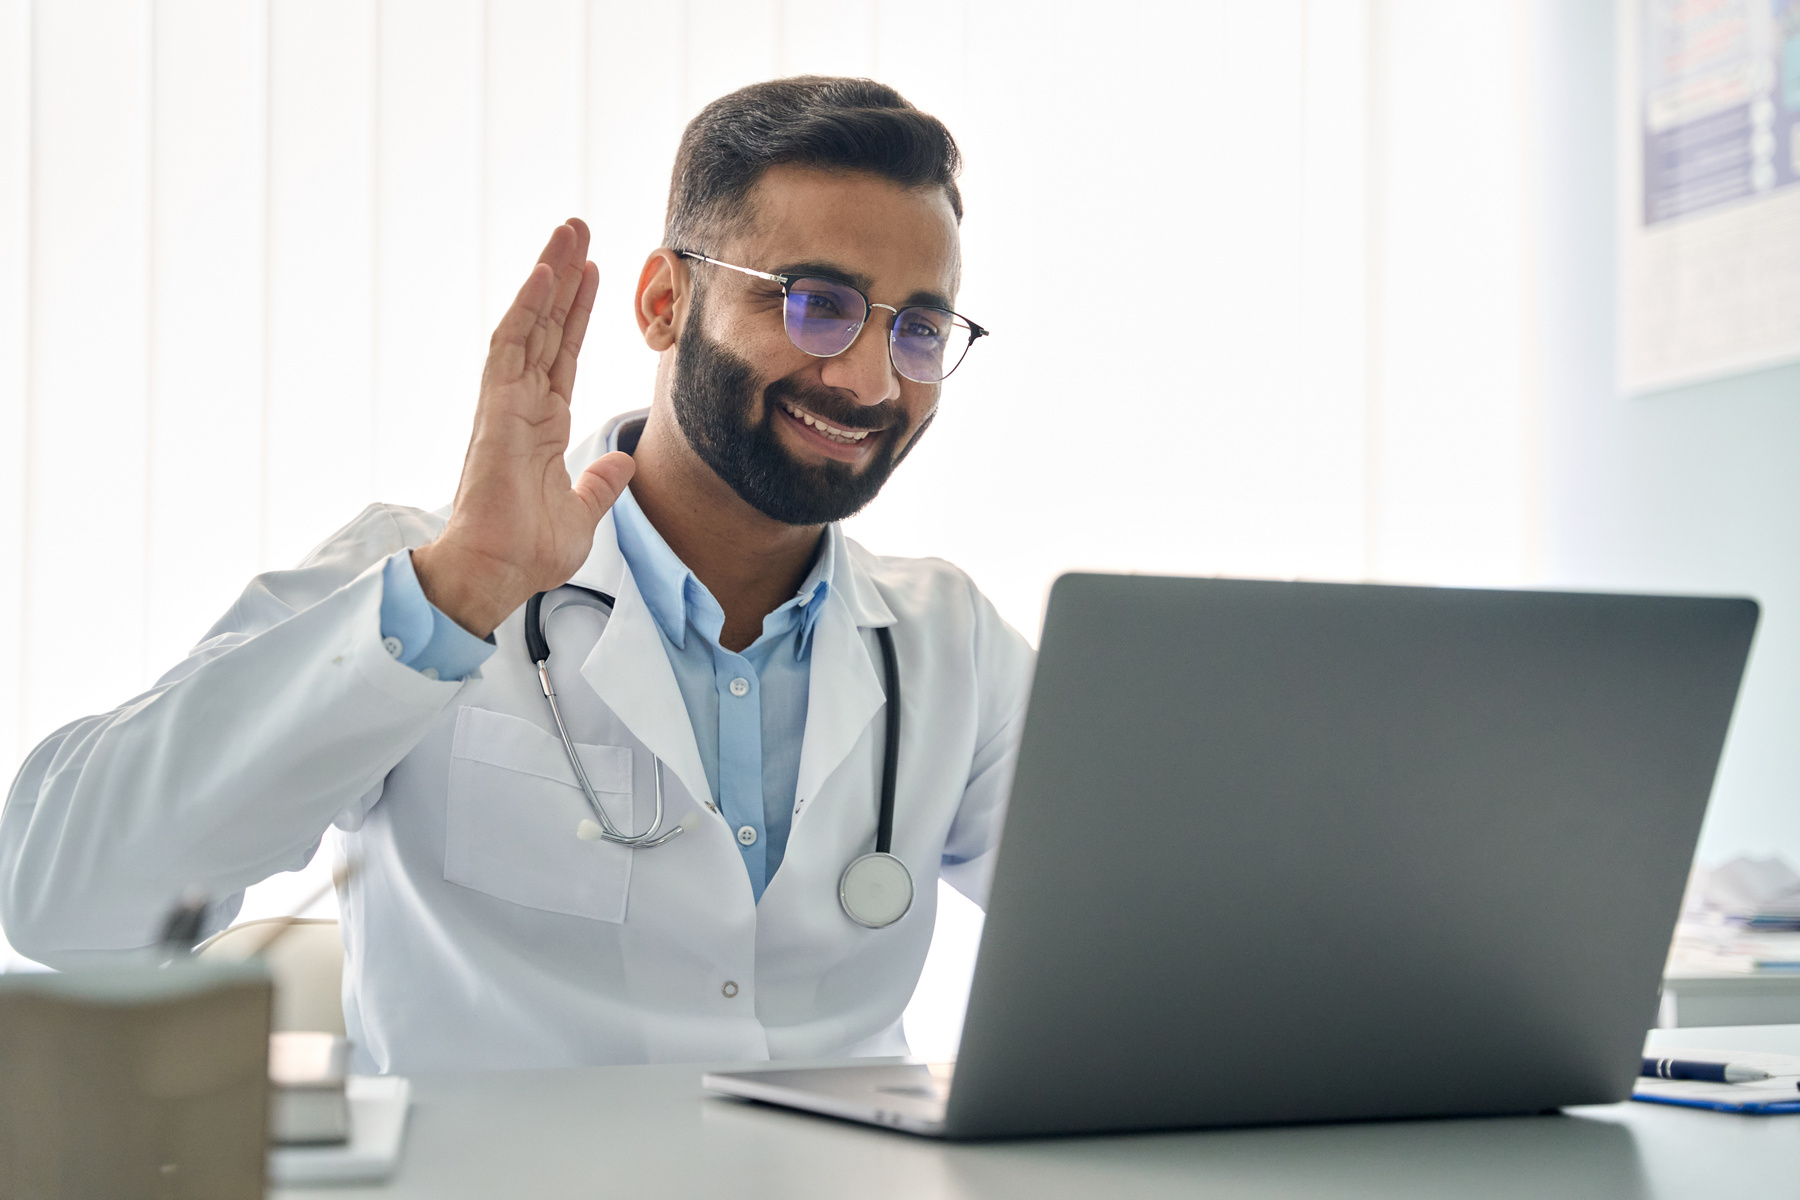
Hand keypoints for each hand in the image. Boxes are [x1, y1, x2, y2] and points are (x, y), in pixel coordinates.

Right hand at [413, 220, 634, 638]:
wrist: (497, 572)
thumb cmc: (527, 550)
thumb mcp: (581, 513)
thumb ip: (599, 485)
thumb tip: (620, 464)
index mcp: (541, 424)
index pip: (562, 353)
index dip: (577, 311)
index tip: (593, 271)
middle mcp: (521, 404)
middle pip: (544, 325)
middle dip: (563, 276)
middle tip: (578, 228)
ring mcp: (506, 403)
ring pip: (527, 324)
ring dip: (548, 277)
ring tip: (567, 233)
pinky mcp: (495, 410)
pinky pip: (510, 348)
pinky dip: (527, 309)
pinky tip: (546, 275)